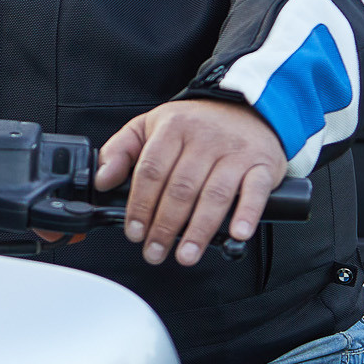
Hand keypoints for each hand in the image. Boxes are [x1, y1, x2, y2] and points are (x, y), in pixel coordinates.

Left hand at [94, 99, 286, 266]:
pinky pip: (255, 191)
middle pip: (180, 188)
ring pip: (214, 195)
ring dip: (198, 230)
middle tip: (155, 252)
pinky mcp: (262, 165)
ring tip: (185, 255)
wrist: (247, 108)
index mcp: (173, 128)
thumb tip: (102, 179)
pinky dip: (247, 214)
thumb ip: (121, 151)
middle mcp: (205, 139)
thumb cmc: (195, 124)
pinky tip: (236, 234)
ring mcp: (235, 152)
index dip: (140, 206)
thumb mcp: (150, 126)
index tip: (134, 232)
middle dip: (165, 226)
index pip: (151, 171)